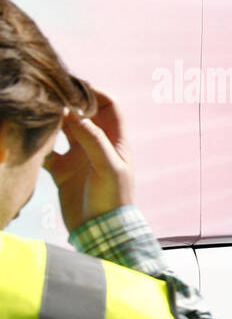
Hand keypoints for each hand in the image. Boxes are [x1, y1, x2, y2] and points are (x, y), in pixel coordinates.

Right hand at [43, 90, 133, 231]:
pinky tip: (28, 138)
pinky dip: (39, 144)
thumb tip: (74, 112)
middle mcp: (98, 145)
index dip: (94, 93)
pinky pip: (47, 152)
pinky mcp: (62, 171)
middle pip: (83, 115)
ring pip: (63, 130)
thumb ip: (92, 140)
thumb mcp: (107, 167)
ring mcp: (79, 157)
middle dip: (67, 103)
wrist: (101, 232)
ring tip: (36, 112)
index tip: (73, 86)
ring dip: (51, 122)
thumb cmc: (114, 199)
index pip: (109, 106)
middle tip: (48, 94)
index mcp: (116, 141)